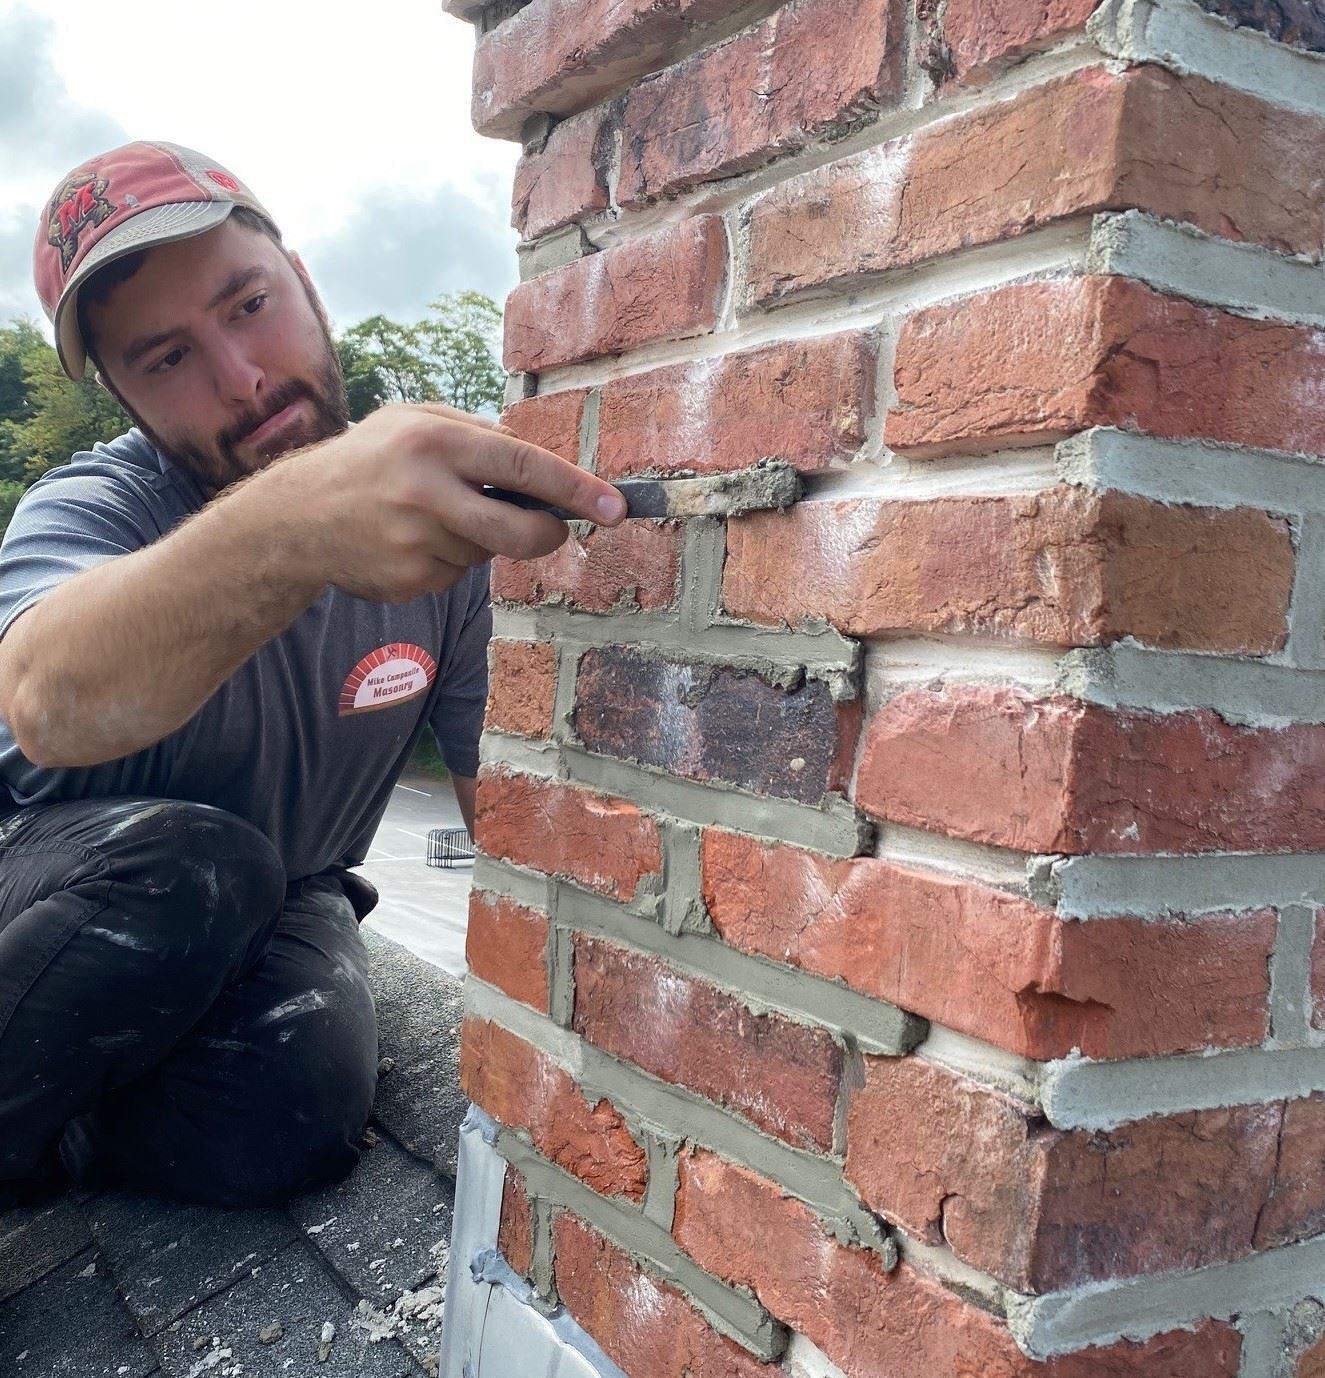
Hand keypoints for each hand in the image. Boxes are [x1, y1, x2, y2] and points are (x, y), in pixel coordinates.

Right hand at [289, 402, 625, 603]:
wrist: (296, 517)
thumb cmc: (369, 459)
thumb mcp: (415, 421)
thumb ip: (479, 436)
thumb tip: (544, 468)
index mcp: (435, 440)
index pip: (523, 464)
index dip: (576, 489)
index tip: (615, 507)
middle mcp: (425, 492)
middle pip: (519, 530)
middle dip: (548, 534)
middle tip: (553, 528)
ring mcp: (414, 543)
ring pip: (486, 552)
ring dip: (480, 538)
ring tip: (431, 517)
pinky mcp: (407, 581)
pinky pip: (457, 575)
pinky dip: (448, 560)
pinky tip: (410, 541)